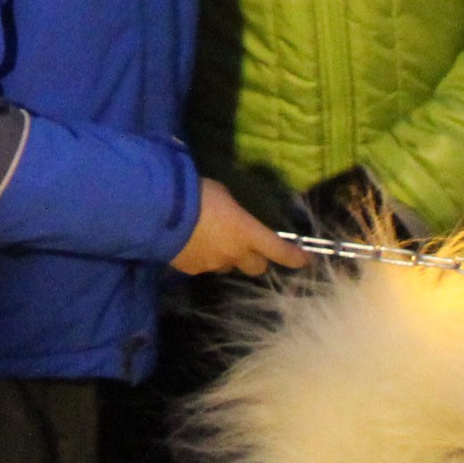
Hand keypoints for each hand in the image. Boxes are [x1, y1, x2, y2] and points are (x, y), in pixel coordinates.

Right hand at [172, 177, 308, 275]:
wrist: (158, 212)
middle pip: (257, 267)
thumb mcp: (221, 193)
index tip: (305, 260)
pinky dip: (202, 257)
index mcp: (247, 232)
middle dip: (256, 259)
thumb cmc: (195, 194)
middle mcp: (235, 253)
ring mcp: (213, 264)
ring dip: (226, 256)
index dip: (294, 257)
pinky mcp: (192, 269)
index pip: (280, 250)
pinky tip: (189, 243)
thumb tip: (230, 214)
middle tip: (248, 248)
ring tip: (209, 240)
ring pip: (228, 266)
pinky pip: (204, 266)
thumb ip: (232, 209)